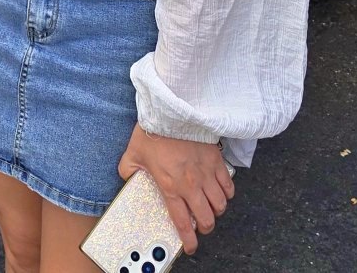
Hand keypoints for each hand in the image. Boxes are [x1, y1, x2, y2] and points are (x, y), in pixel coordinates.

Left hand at [118, 124, 232, 255]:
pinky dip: (226, 193)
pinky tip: (220, 191)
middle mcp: (192, 185)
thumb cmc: (152, 130)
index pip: (183, 223)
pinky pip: (229, 186)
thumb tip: (128, 179)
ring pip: (221, 205)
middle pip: (208, 219)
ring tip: (210, 208)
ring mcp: (207, 173)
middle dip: (205, 227)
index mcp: (171, 187)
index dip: (189, 240)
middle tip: (201, 226)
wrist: (171, 110)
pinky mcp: (217, 161)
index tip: (191, 246)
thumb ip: (129, 171)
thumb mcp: (133, 154)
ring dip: (216, 211)